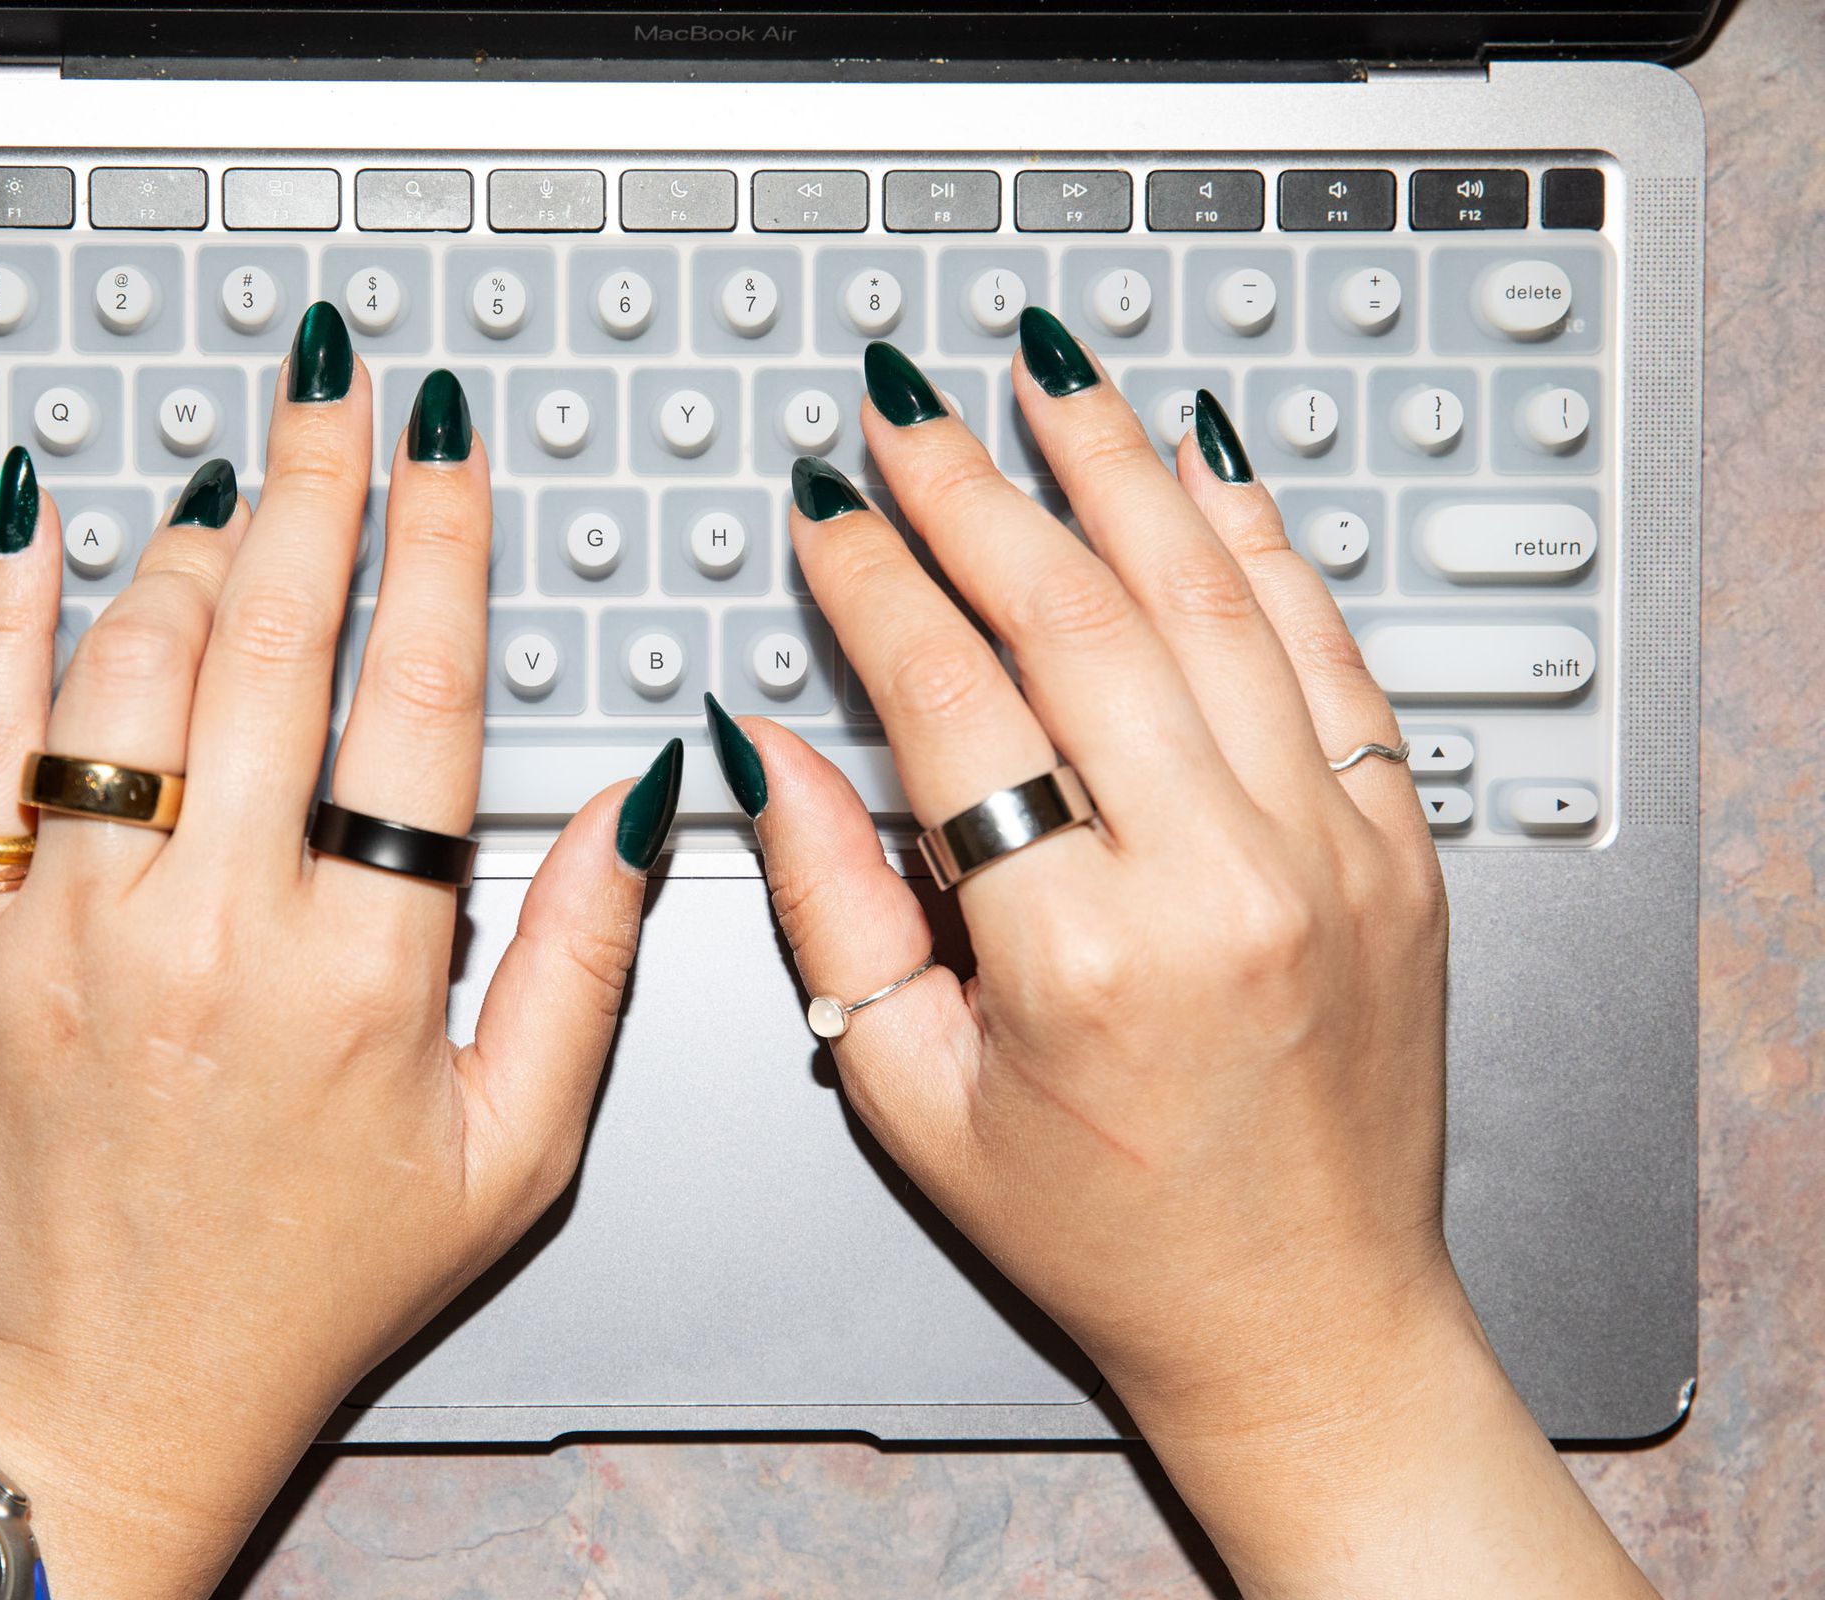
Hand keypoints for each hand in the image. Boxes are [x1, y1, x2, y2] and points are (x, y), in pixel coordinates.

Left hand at [0, 315, 680, 1599]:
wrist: (116, 1388)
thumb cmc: (315, 1277)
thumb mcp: (513, 1150)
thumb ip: (584, 964)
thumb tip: (640, 800)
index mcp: (362, 977)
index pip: (420, 702)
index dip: (444, 548)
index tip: (449, 448)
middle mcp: (207, 934)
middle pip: (271, 642)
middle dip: (318, 482)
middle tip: (338, 380)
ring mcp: (67, 931)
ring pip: (127, 667)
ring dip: (189, 545)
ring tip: (236, 481)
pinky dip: (6, 614)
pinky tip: (38, 525)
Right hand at [718, 323, 1655, 1596]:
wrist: (1303, 1315)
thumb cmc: (1107, 1232)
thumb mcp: (913, 1098)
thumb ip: (827, 907)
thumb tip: (762, 751)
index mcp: (1085, 955)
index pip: (954, 700)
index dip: (873, 583)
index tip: (827, 511)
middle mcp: (1227, 879)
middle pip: (1082, 616)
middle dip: (975, 489)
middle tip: (907, 407)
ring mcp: (1336, 850)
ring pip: (1215, 598)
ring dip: (1119, 470)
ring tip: (1049, 378)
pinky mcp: (1403, 845)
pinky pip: (1329, 648)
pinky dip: (1258, 544)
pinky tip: (1199, 468)